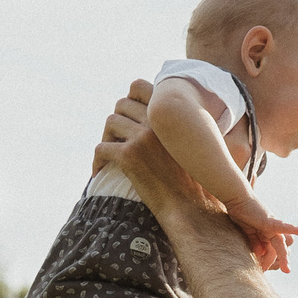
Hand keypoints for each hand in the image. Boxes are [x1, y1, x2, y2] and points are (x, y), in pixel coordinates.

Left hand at [94, 80, 210, 213]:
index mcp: (173, 114)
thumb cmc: (200, 185)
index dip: (129, 99)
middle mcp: (158, 121)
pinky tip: (100, 172)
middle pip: (121, 104)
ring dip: (107, 138)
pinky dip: (97, 161)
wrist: (195, 211)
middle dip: (118, 121)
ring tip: (112, 155)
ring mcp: (142, 137)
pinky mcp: (129, 156)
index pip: (139, 86)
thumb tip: (177, 118)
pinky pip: (101, 149)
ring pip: (110, 123)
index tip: (130, 117)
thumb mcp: (200, 147)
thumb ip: (185, 128)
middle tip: (119, 140)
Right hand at [226, 200, 297, 272]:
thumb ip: (254, 243)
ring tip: (285, 268)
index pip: (272, 252)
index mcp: (268, 235)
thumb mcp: (247, 233)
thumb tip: (259, 253)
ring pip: (281, 244)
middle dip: (282, 262)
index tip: (263, 271)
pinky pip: (283, 226)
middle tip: (284, 272)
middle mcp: (273, 231)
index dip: (268, 262)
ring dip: (284, 256)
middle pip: (280, 249)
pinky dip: (293, 229)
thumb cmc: (241, 214)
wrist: (237, 198)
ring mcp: (273, 226)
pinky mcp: (270, 221)